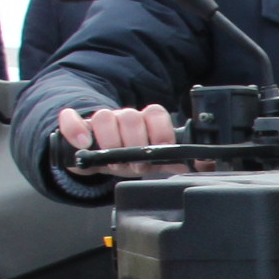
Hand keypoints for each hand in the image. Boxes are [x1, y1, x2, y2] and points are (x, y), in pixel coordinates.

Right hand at [55, 103, 203, 171]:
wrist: (95, 157)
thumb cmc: (130, 160)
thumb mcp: (156, 164)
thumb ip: (181, 163)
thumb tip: (207, 165)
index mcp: (145, 124)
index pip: (156, 113)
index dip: (160, 131)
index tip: (160, 149)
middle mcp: (123, 119)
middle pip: (131, 116)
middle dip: (135, 143)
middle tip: (134, 163)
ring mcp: (99, 122)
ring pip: (105, 116)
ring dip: (110, 140)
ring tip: (112, 160)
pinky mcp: (75, 128)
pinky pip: (71, 119)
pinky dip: (76, 130)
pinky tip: (84, 145)